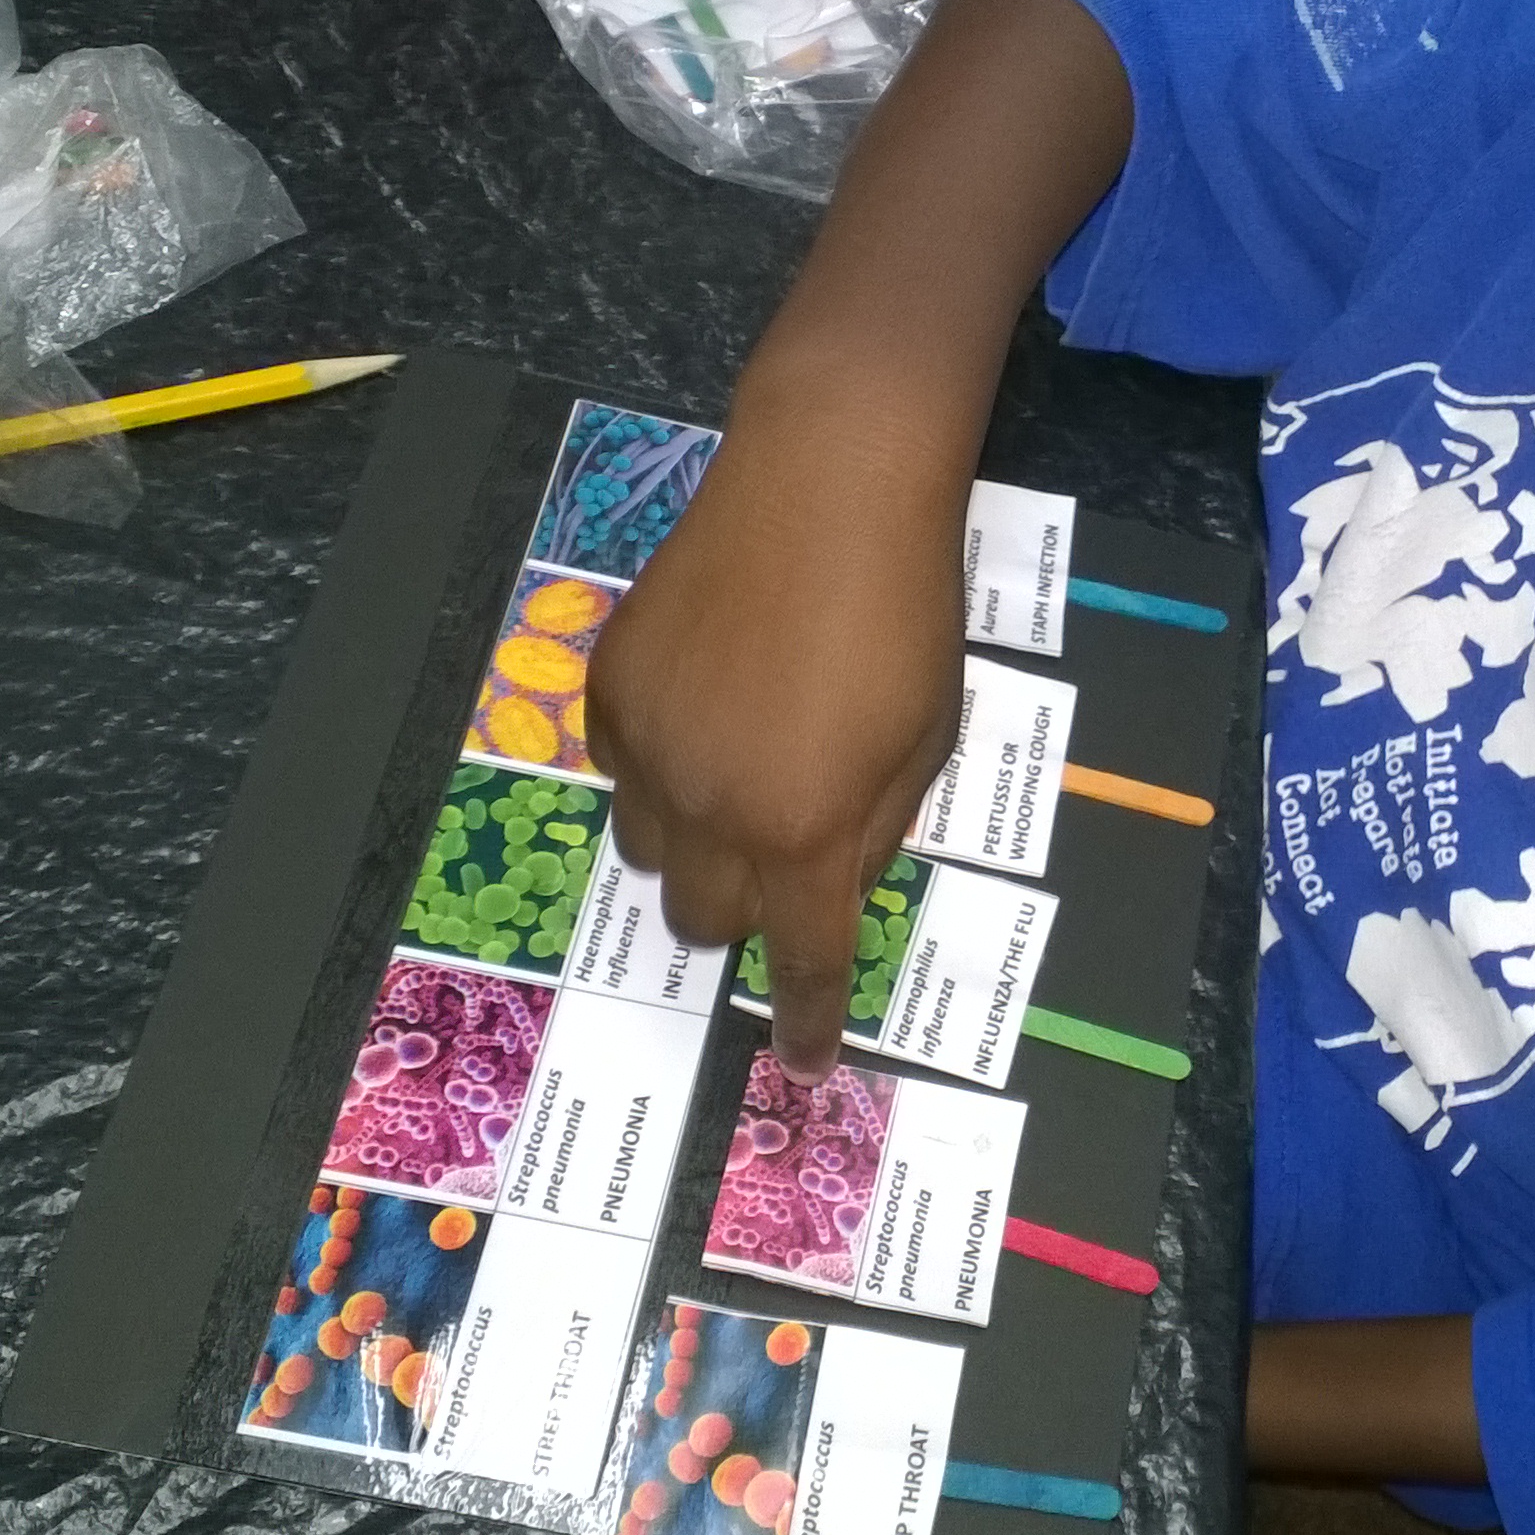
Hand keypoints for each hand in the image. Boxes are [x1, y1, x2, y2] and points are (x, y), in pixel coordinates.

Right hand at [577, 0, 1133, 1079]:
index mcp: (802, 833)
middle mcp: (710, 809)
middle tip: (783, 863)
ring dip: (693, 844)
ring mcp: (648, 746)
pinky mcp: (610, 684)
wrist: (830, 477)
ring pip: (648, 850)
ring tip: (738, 784)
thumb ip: (870, 831)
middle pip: (703, 918)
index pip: (797, 960)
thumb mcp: (924, 739)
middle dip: (745, 911)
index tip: (801, 1056)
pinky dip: (654, 768)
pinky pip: (618, 766)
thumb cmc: (907, 609)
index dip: (800, 1017)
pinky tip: (699, 717)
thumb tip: (827, 890)